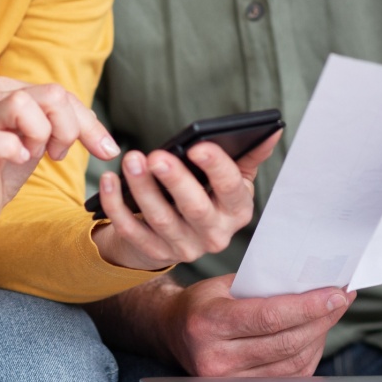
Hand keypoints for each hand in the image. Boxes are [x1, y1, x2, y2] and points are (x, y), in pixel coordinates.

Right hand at [0, 76, 117, 263]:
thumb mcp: (36, 145)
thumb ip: (62, 128)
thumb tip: (107, 140)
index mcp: (10, 92)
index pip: (63, 95)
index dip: (90, 124)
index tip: (105, 151)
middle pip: (53, 94)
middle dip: (69, 129)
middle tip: (57, 155)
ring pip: (25, 104)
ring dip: (42, 135)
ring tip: (33, 156)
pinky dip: (16, 150)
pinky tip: (17, 161)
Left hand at [89, 131, 281, 271]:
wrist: (177, 234)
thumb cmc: (207, 195)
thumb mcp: (232, 179)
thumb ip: (248, 154)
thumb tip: (273, 128)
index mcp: (237, 210)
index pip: (230, 188)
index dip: (216, 167)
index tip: (197, 146)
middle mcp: (215, 235)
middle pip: (195, 208)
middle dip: (175, 181)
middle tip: (156, 155)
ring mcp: (184, 248)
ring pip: (161, 219)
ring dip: (143, 189)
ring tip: (131, 160)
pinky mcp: (154, 253)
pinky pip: (132, 231)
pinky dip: (116, 206)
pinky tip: (108, 180)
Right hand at [164, 274, 353, 376]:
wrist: (173, 332)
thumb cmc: (204, 302)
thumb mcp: (224, 284)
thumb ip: (262, 285)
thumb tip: (312, 281)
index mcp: (208, 323)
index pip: (268, 317)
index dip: (307, 306)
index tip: (336, 294)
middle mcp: (215, 358)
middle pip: (285, 342)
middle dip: (321, 318)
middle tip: (342, 299)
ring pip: (292, 362)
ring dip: (319, 336)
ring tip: (331, 313)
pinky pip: (289, 377)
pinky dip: (309, 354)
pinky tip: (316, 334)